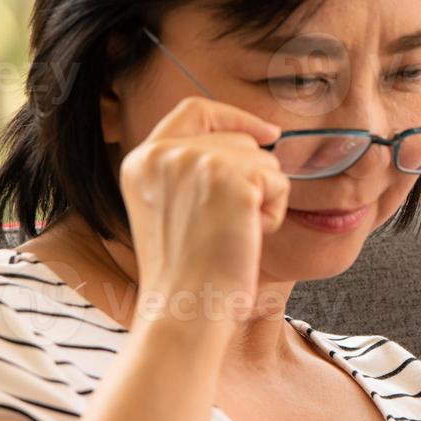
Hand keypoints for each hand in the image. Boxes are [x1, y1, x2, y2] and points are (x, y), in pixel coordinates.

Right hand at [118, 97, 288, 333]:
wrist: (185, 310)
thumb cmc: (187, 273)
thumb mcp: (170, 208)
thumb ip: (191, 171)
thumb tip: (253, 140)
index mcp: (142, 159)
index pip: (195, 109)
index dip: (235, 117)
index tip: (266, 133)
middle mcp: (165, 153)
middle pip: (240, 139)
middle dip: (252, 179)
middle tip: (227, 226)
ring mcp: (198, 162)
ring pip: (265, 161)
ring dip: (263, 199)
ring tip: (231, 235)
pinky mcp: (233, 179)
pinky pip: (279, 183)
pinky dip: (274, 213)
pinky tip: (247, 239)